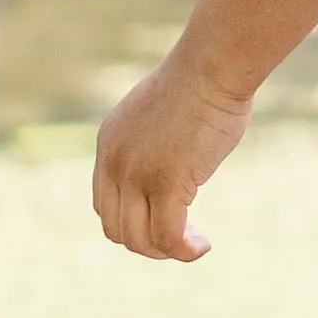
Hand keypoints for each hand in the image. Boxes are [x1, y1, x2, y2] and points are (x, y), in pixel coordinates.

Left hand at [93, 51, 251, 265]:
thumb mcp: (164, 112)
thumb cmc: (202, 80)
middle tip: (182, 237)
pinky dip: (184, 251)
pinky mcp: (166, 183)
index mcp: (109, 145)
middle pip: (117, 228)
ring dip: (166, 251)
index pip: (104, 205)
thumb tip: (175, 157)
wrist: (212, 65)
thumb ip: (157, 139)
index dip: (133, 222)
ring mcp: (137, 174)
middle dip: (148, 242)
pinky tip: (202, 245)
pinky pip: (168, 237)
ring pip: (139, 240)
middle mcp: (114, 163)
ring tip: (194, 243)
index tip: (165, 220)